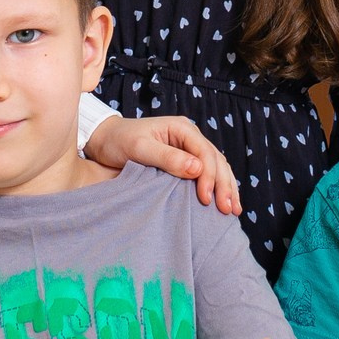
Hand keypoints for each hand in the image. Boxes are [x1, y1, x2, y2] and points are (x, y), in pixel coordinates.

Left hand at [84, 114, 240, 215]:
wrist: (105, 140)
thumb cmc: (119, 141)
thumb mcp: (139, 148)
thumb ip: (167, 157)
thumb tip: (197, 169)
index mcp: (182, 128)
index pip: (205, 153)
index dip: (210, 177)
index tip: (206, 199)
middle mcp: (189, 137)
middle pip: (216, 161)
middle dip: (224, 185)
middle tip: (228, 210)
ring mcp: (189, 149)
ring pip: (217, 167)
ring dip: (226, 188)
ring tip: (234, 210)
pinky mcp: (184, 161)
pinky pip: (206, 173)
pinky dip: (216, 187)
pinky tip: (222, 201)